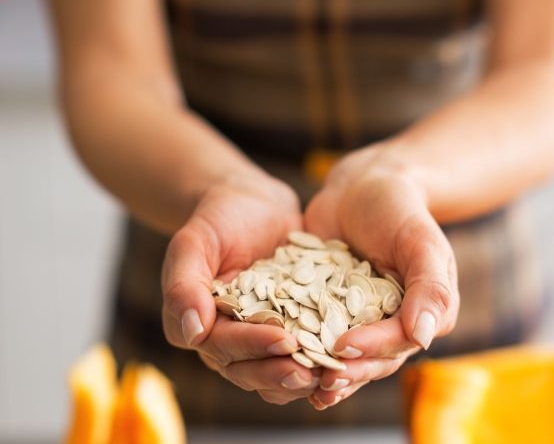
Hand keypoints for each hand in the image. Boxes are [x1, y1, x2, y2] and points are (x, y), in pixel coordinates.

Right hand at [161, 171, 320, 403]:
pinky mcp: (287, 326)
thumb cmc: (217, 218)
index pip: (222, 346)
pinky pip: (300, 350)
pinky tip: (342, 356)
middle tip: (312, 372)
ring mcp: (257, 334)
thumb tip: (192, 332)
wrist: (252, 203)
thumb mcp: (194, 242)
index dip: (253, 347)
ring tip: (329, 374)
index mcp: (198, 323)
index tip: (284, 341)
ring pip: (274, 369)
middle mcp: (225, 337)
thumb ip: (184, 284)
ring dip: (300, 377)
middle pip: (249, 368)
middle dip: (280, 372)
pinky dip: (318, 358)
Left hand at [304, 144, 459, 408]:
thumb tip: (425, 337)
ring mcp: (357, 315)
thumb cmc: (398, 209)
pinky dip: (302, 345)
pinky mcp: (327, 305)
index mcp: (421, 312)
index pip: (399, 341)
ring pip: (344, 353)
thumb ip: (429, 287)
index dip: (373, 349)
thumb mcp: (420, 241)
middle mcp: (390, 320)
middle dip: (346, 372)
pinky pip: (316, 329)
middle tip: (320, 384)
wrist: (360, 187)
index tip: (343, 348)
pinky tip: (282, 355)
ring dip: (324, 370)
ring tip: (300, 383)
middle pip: (371, 357)